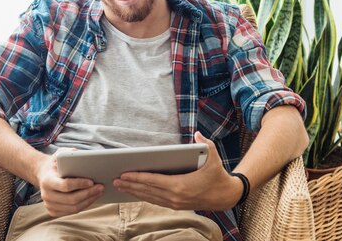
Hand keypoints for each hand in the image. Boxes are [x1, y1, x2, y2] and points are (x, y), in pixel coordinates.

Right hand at [35, 149, 104, 216]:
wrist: (43, 174)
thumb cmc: (55, 164)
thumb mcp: (59, 154)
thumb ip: (69, 153)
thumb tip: (82, 156)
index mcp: (47, 180)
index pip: (65, 185)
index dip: (80, 184)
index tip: (92, 181)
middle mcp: (46, 195)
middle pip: (71, 199)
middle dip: (88, 194)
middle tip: (100, 187)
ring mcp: (49, 205)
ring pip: (73, 208)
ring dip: (89, 201)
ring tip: (99, 192)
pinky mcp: (53, 211)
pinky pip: (72, 212)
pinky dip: (84, 205)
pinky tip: (91, 198)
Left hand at [112, 132, 243, 210]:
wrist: (226, 196)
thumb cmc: (218, 175)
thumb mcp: (214, 158)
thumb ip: (206, 144)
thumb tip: (197, 133)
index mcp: (181, 185)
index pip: (153, 181)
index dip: (137, 178)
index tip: (124, 174)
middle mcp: (175, 197)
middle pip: (147, 190)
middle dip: (130, 185)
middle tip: (114, 180)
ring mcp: (175, 203)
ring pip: (149, 197)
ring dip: (134, 192)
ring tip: (120, 186)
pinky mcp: (176, 206)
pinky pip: (156, 201)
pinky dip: (143, 196)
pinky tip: (134, 192)